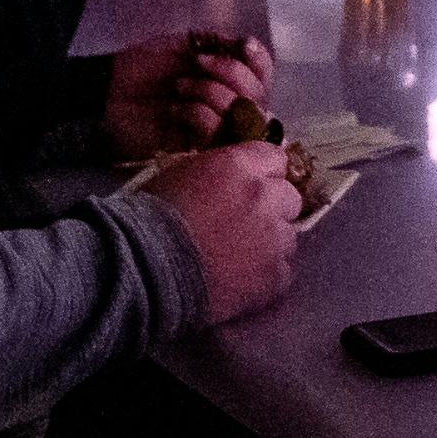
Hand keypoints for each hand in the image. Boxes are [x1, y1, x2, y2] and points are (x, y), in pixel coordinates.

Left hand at [103, 30, 272, 158]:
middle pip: (259, 95)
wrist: (106, 92)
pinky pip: (217, 133)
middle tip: (197, 64)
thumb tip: (245, 45)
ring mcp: (215, 130)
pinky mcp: (198, 150)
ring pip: (242, 114)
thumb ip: (216, 43)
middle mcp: (228, 105)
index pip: (262, 73)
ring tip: (178, 87)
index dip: (258, 60)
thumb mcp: (180, 44)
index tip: (241, 45)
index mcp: (226, 79)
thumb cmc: (140, 67)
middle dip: (232, 73)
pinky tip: (174, 111)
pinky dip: (197, 114)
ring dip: (210, 92)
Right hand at [132, 140, 299, 322]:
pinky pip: (283, 272)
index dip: (263, 173)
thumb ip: (218, 170)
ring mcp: (275, 239)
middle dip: (272, 207)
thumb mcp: (181, 173)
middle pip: (290, 197)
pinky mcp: (275, 277)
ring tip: (240, 256)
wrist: (146, 269)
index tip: (249, 186)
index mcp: (241, 166)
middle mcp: (266, 198)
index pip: (275, 157)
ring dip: (270, 242)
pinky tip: (242, 280)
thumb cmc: (151, 218)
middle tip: (244, 222)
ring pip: (288, 236)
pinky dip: (267, 276)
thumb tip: (231, 177)